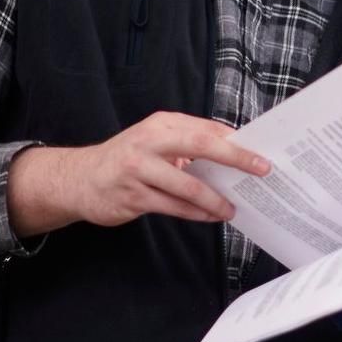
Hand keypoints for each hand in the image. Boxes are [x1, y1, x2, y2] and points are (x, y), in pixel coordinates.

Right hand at [9, 111, 269, 233]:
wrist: (80, 179)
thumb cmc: (128, 159)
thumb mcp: (156, 141)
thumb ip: (190, 143)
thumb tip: (235, 151)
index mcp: (161, 124)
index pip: (207, 129)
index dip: (236, 141)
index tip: (261, 152)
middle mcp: (149, 141)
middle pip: (201, 145)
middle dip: (235, 158)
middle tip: (261, 170)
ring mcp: (139, 169)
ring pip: (188, 185)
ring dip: (215, 199)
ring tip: (233, 208)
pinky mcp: (133, 196)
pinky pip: (173, 207)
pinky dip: (196, 213)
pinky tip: (211, 216)